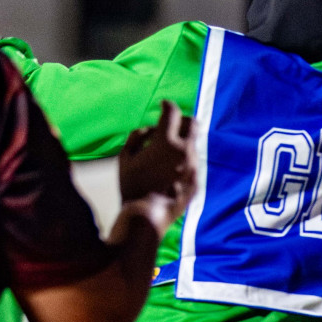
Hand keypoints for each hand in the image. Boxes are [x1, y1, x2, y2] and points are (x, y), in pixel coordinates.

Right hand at [118, 101, 196, 223]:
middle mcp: (184, 151)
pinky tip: (169, 172)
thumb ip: (137, 137)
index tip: (163, 104)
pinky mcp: (196, 181)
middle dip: (183, 119)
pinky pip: (192, 165)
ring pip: (192, 145)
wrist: (146, 217)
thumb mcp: (124, 158)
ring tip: (165, 153)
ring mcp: (193, 167)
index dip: (167, 105)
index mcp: (166, 143)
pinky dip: (182, 162)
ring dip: (181, 143)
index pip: (172, 112)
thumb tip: (149, 129)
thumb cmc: (131, 186)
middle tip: (172, 123)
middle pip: (193, 124)